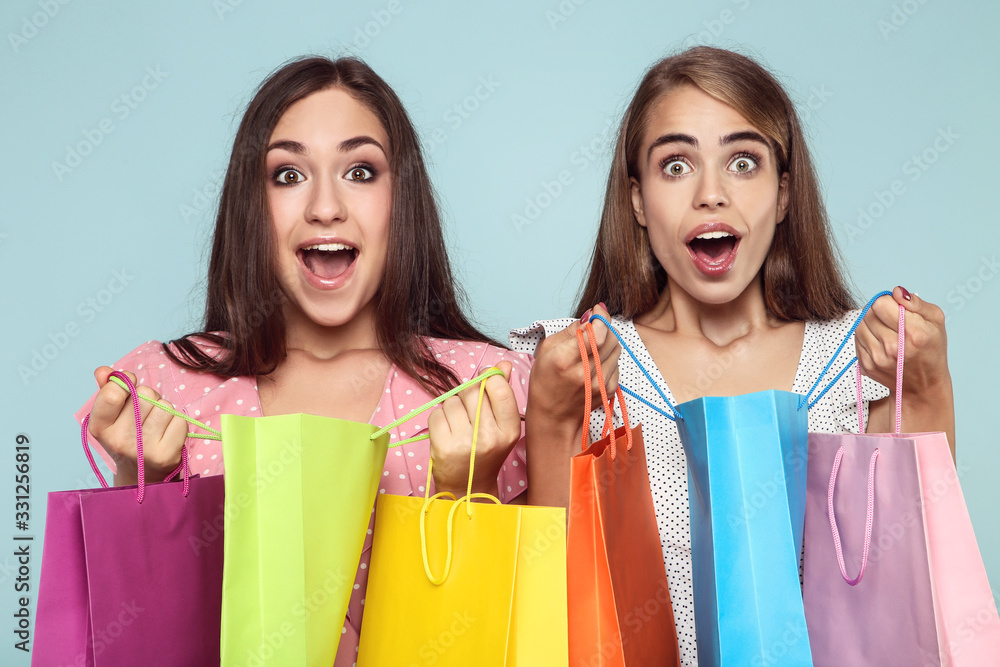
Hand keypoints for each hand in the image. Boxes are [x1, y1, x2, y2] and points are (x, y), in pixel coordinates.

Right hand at [86, 366, 188, 485]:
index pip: (113, 393)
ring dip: (163, 410)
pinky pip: (180, 419)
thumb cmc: (127, 438)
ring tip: (155, 425)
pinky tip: (166, 435)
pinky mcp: (167, 455)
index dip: (126, 382)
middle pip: (146, 394)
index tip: (128, 387)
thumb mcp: (110, 417)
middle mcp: (119, 441)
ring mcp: (144, 450)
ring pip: (165, 405)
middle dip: (148, 397)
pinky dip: (176, 423)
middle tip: (144, 414)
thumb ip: (106, 390)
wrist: (141, 477)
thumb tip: (104, 370)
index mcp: (100, 428)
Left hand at [427, 361, 521, 497]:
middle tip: (469, 413)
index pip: (498, 388)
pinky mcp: (443, 447)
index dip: (488, 378)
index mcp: (509, 430)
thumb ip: (502, 394)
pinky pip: (436, 414)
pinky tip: (446, 433)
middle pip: (472, 392)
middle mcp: (489, 437)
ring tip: (458, 427)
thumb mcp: (501, 426)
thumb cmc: (485, 453)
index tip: (485, 382)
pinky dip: (438, 420)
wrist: (468, 488)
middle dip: (467, 396)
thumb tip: (503, 365)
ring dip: (451, 409)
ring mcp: (465, 443)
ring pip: (452, 401)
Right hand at [529, 303, 620, 433]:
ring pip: (616, 349)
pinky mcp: (608, 390)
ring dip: (607, 343)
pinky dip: (608, 359)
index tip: (598, 310)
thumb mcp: (547, 350)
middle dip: (604, 327)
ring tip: (591, 349)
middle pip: (610, 338)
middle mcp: (583, 373)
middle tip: (593, 327)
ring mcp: (598, 383)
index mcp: (564, 360)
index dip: (600, 317)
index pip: (596, 333)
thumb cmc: (546, 381)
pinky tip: (593, 365)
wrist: (554, 417)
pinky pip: (617, 364)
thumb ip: (571, 330)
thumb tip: (591, 315)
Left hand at [856, 287, 954, 452]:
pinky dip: (866, 337)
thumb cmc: (931, 348)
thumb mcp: (935, 321)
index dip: (887, 302)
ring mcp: (878, 359)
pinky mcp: (866, 366)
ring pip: (859, 325)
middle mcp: (894, 348)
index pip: (880, 304)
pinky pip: (857, 340)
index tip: (896, 309)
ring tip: (886, 330)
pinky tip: (881, 342)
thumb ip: (916, 303)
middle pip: (868, 313)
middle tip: (891, 320)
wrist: (923, 384)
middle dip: (878, 312)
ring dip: (870, 324)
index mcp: (914, 334)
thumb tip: (897, 291)